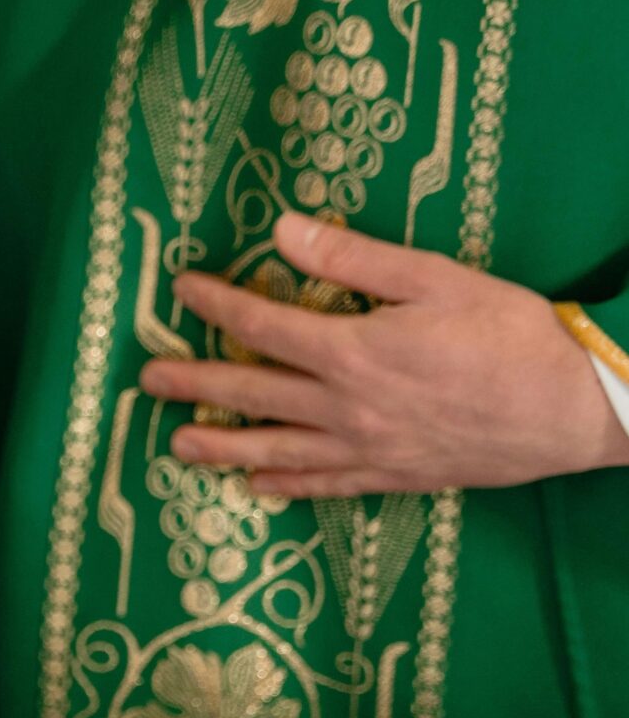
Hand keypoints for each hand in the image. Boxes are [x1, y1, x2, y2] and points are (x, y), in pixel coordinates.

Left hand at [139, 211, 628, 496]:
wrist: (571, 410)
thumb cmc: (512, 335)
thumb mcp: (436, 279)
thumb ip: (354, 260)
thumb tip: (285, 229)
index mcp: (350, 351)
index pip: (261, 324)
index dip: (216, 305)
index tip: (181, 289)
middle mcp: (342, 408)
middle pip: (251, 394)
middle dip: (194, 385)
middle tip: (146, 382)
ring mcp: (362, 450)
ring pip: (274, 449)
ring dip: (220, 447)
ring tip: (177, 447)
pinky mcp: (388, 477)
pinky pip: (323, 486)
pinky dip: (285, 488)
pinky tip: (255, 488)